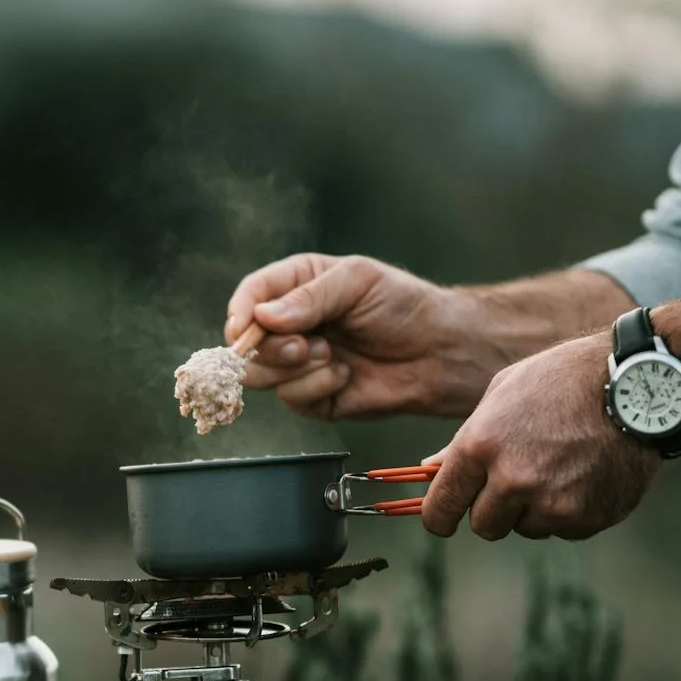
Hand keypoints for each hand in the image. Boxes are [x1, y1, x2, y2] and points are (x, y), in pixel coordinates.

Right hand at [224, 254, 509, 419]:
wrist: (439, 352)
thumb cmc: (404, 306)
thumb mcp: (357, 281)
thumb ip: (309, 297)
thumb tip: (262, 316)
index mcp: (296, 286)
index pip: (250, 297)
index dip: (241, 313)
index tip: (245, 328)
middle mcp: (291, 325)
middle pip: (246, 343)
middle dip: (271, 348)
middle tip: (304, 345)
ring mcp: (299, 363)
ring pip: (262, 375)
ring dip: (295, 369)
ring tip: (332, 356)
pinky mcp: (312, 397)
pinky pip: (292, 399)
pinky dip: (316, 388)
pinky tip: (344, 376)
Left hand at [421, 334, 658, 540]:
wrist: (639, 385)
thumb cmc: (564, 380)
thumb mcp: (502, 395)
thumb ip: (463, 441)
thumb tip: (428, 471)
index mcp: (481, 446)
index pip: (442, 507)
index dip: (439, 517)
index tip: (443, 518)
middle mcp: (513, 480)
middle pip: (484, 526)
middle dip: (492, 509)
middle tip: (515, 481)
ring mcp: (553, 503)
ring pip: (526, 529)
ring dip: (533, 509)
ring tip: (559, 467)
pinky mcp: (588, 518)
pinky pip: (563, 530)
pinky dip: (569, 511)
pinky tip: (584, 475)